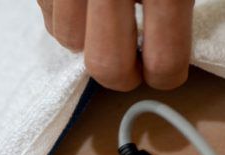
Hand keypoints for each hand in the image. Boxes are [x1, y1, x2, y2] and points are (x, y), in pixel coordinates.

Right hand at [36, 0, 193, 90]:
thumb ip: (177, 8)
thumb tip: (169, 53)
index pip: (164, 62)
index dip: (167, 76)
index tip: (164, 70)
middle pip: (107, 65)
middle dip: (122, 73)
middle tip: (132, 59)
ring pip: (68, 41)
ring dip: (86, 40)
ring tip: (102, 16)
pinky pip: (47, 16)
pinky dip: (63, 14)